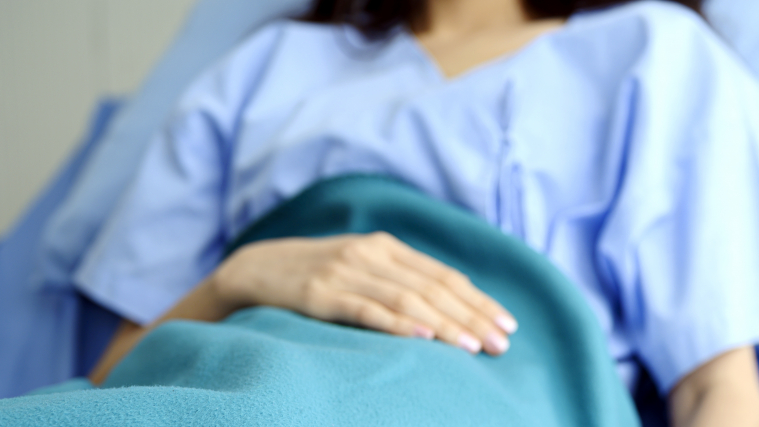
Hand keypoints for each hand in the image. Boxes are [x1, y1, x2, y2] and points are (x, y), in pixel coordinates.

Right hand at [211, 231, 518, 354]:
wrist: (251, 270)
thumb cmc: (315, 277)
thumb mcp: (360, 269)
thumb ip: (398, 281)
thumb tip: (449, 311)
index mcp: (387, 247)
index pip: (444, 277)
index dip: (479, 301)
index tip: (507, 325)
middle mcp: (371, 254)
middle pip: (433, 288)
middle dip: (472, 317)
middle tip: (500, 344)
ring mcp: (345, 272)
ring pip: (407, 300)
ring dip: (445, 325)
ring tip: (471, 347)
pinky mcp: (320, 293)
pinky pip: (366, 310)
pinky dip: (398, 324)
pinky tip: (423, 338)